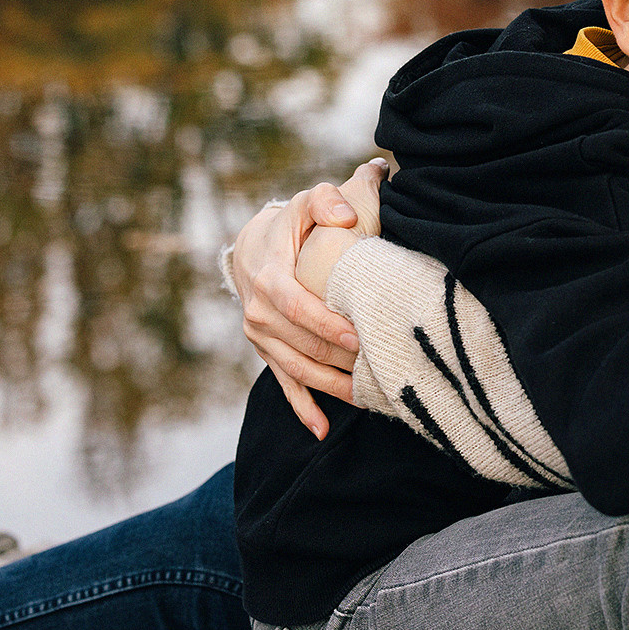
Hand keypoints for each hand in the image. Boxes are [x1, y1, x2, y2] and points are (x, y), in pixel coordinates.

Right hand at [231, 159, 386, 436]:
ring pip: (296, 369)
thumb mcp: (307, 202)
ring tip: (366, 397)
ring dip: (329, 387)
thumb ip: (327, 200)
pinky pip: (284, 384)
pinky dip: (303, 408)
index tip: (357, 336)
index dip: (326, 324)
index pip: (297, 307)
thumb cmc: (292, 224)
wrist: (252, 247)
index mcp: (269, 278)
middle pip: (300, 344)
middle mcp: (258, 312)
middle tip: (376, 368)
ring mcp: (260, 337)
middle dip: (337, 360)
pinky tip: (322, 429)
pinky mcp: (266, 352)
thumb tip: (346, 216)